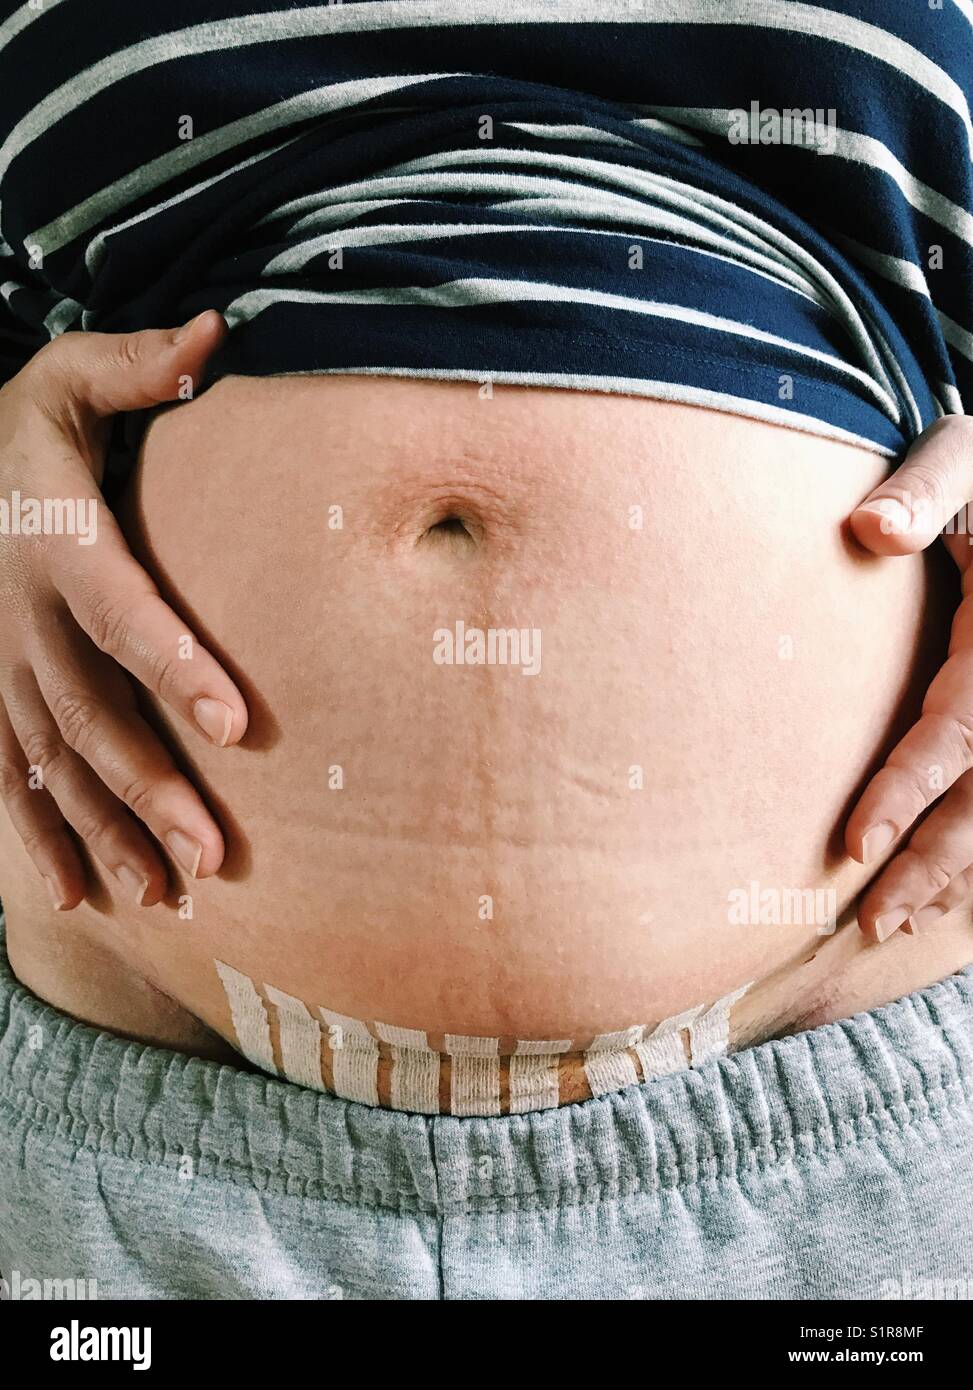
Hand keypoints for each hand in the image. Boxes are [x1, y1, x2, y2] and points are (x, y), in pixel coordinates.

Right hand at [0, 312, 246, 909]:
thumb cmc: (18, 431)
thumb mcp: (64, 380)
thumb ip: (134, 365)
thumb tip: (216, 333)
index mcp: (58, 545)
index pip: (125, 612)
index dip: (177, 666)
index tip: (238, 724)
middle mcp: (22, 621)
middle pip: (91, 715)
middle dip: (151, 788)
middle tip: (213, 853)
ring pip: (51, 765)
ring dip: (106, 833)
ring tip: (163, 893)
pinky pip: (3, 780)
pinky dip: (38, 840)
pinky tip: (77, 899)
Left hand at [846, 415, 972, 940]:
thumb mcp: (966, 458)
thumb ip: (923, 491)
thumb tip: (866, 530)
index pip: (957, 730)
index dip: (909, 790)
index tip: (854, 846)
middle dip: (934, 862)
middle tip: (872, 921)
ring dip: (958, 871)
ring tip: (896, 926)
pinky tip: (942, 890)